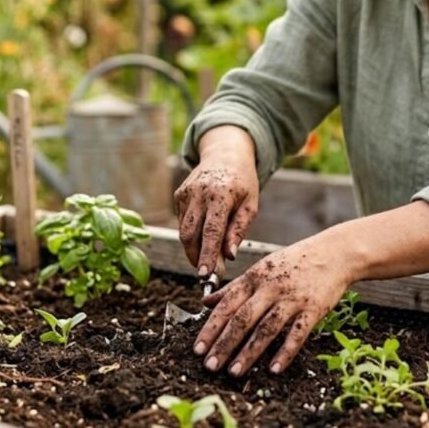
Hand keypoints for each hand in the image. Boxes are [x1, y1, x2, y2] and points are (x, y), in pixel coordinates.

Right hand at [174, 128, 258, 274]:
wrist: (225, 154)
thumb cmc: (243, 183)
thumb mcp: (250, 205)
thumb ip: (238, 230)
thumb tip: (228, 256)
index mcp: (220, 195)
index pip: (211, 231)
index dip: (207, 255)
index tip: (206, 275)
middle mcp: (199, 193)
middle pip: (190, 234)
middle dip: (196, 258)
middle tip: (210, 273)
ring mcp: (185, 193)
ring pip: (183, 231)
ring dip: (194, 249)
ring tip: (209, 256)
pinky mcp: (178, 195)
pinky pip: (182, 222)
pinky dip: (192, 233)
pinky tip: (204, 230)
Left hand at [192, 234, 352, 376]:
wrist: (334, 253)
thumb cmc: (293, 262)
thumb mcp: (261, 268)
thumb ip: (234, 287)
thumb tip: (205, 302)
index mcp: (255, 276)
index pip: (227, 304)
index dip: (211, 327)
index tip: (197, 348)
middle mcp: (271, 287)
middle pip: (243, 319)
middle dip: (224, 344)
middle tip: (210, 365)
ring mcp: (293, 298)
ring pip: (267, 328)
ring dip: (249, 352)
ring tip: (234, 372)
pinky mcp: (313, 309)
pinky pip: (297, 333)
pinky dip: (285, 352)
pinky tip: (273, 369)